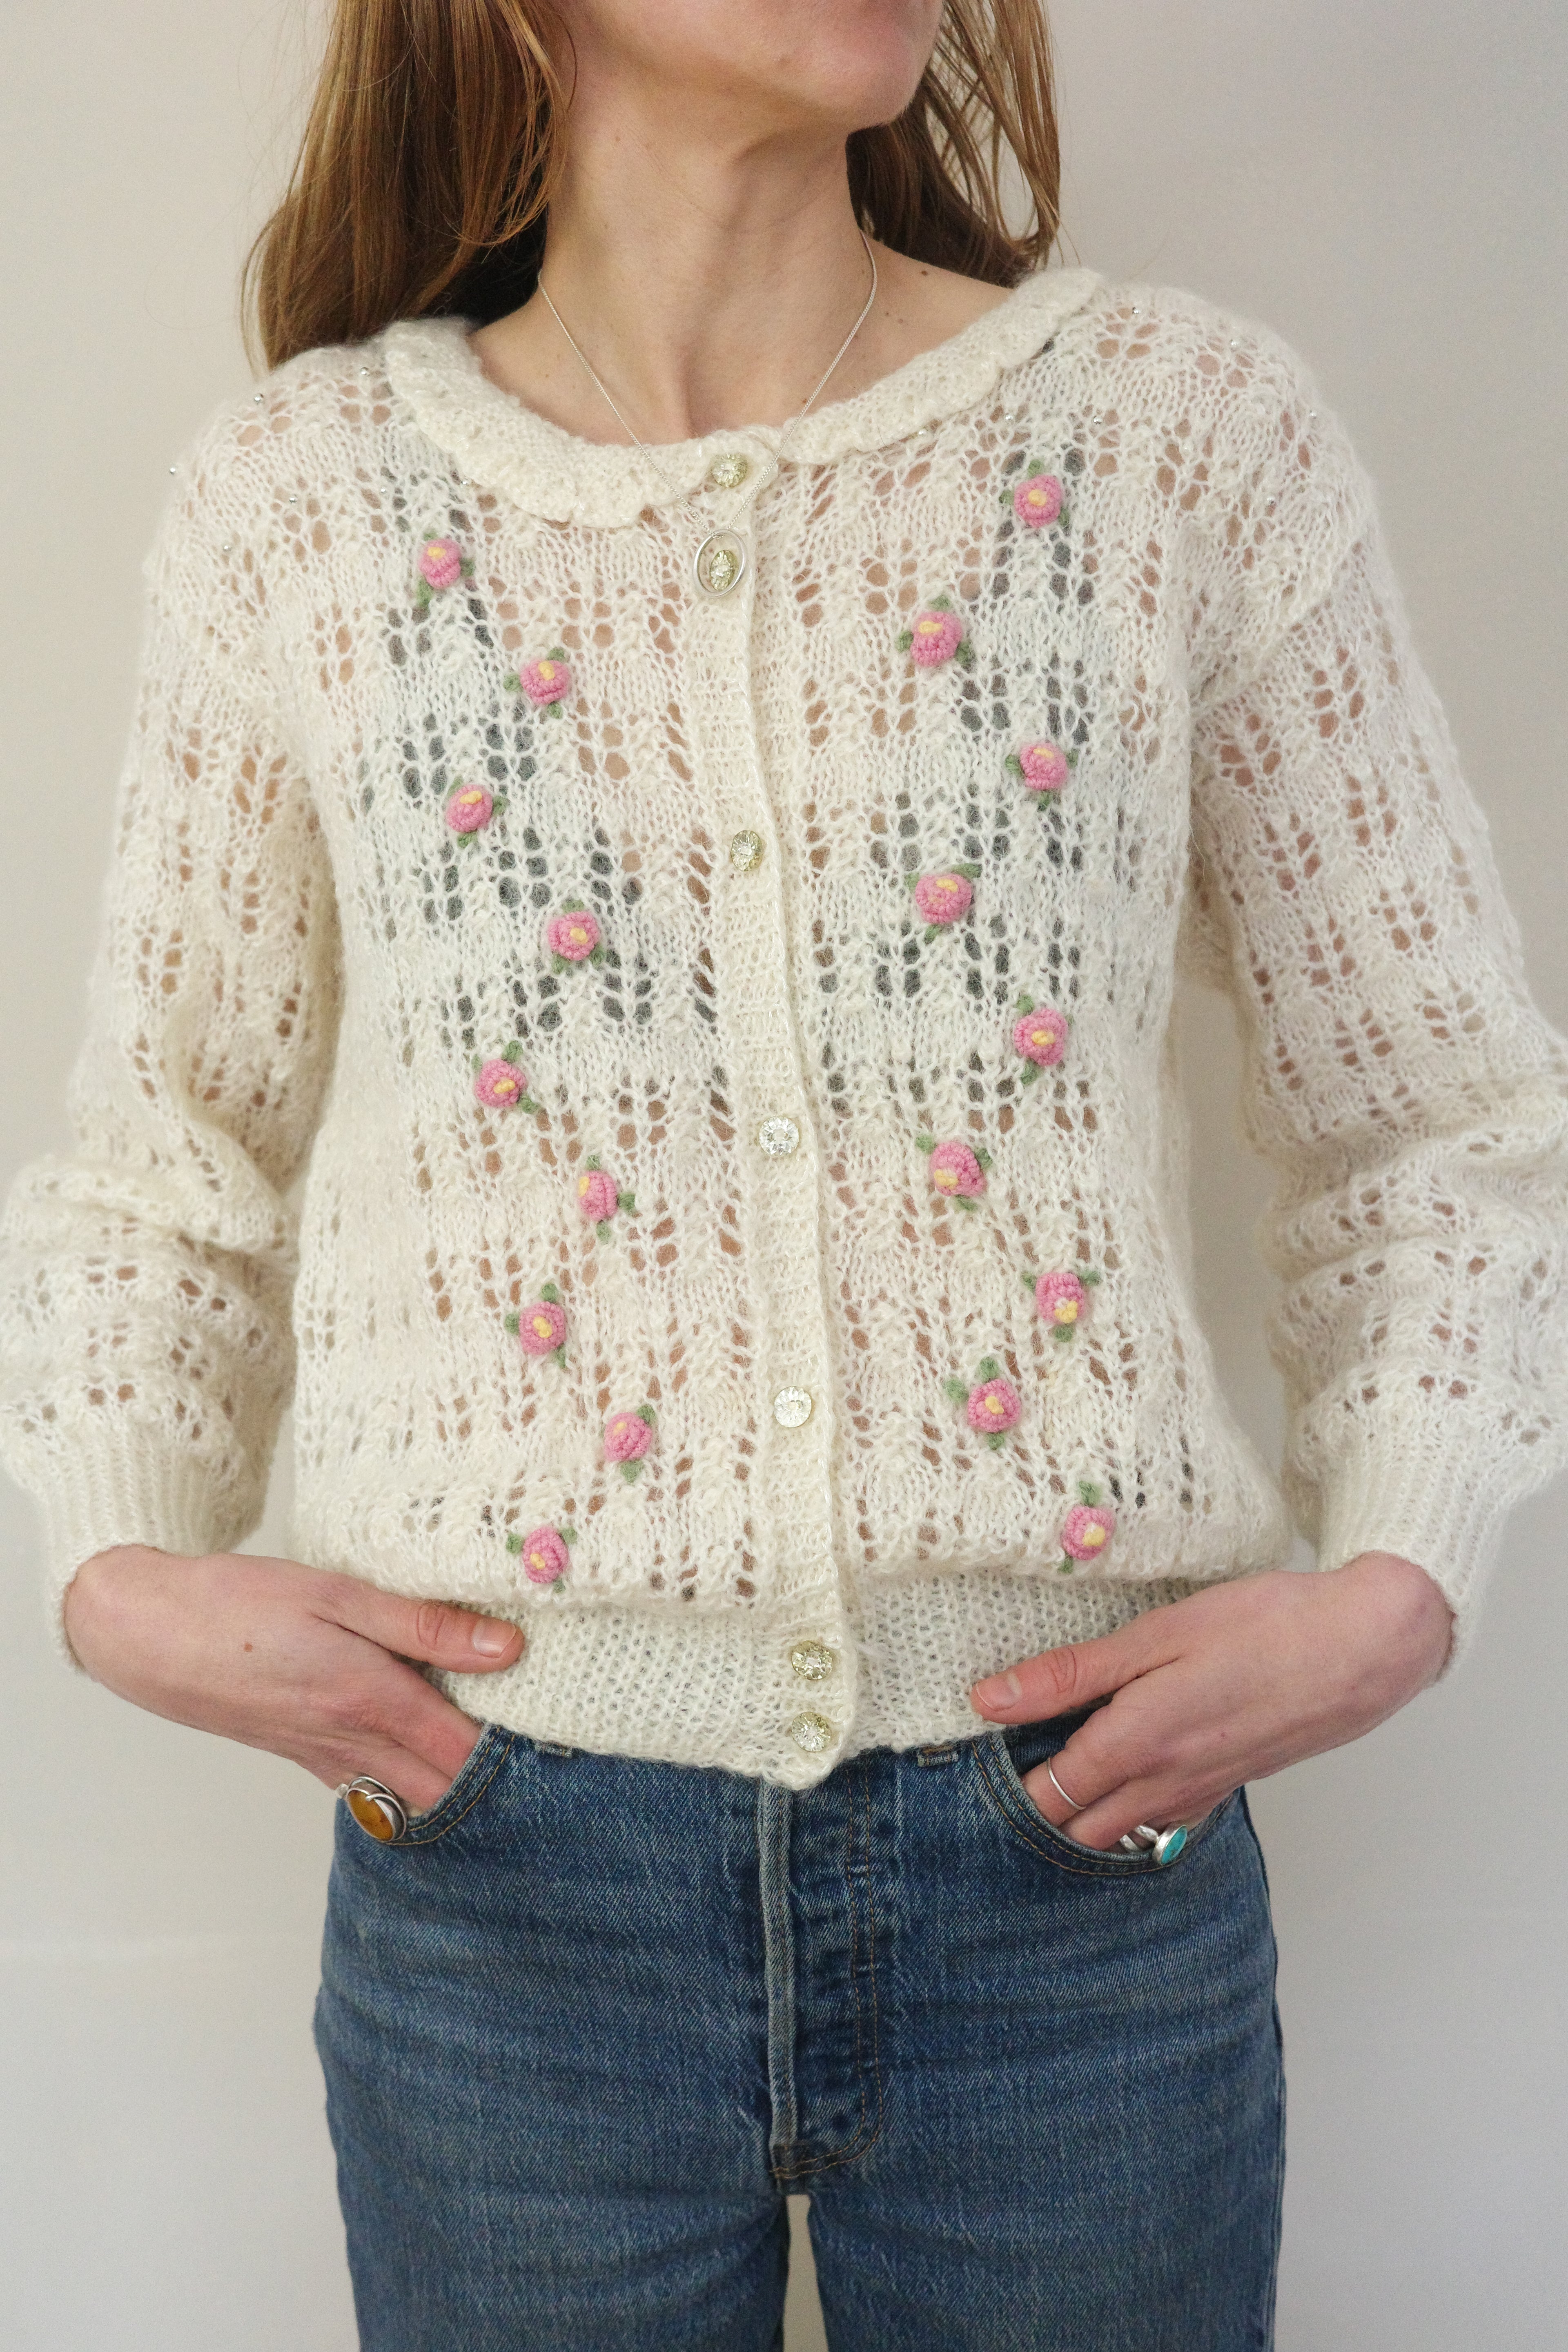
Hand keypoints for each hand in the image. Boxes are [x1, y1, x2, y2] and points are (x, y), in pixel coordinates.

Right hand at [64, 1545, 526, 1811]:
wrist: (148, 1635)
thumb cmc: (239, 1603)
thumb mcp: (339, 1593)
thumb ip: (425, 1624)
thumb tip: (506, 1647)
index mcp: (369, 1698)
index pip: (465, 1749)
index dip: (516, 1748)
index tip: (559, 1731)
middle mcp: (351, 1741)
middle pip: (444, 1787)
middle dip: (492, 1777)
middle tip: (537, 1743)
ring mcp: (322, 1755)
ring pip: (407, 1794)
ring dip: (449, 1781)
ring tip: (491, 1745)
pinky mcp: (299, 1755)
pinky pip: (367, 1785)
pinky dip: (403, 1778)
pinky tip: (419, 1750)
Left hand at [969, 1552, 1454, 1850]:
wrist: (1365, 1648)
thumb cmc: (1266, 1627)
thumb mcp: (1156, 1634)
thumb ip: (1071, 1673)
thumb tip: (990, 1700)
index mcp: (1137, 1742)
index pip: (1046, 1792)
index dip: (1005, 1783)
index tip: (975, 1763)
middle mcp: (1166, 1782)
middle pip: (1078, 1828)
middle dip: (1037, 1813)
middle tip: (1004, 1775)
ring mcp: (1203, 1791)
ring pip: (1122, 1833)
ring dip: (1083, 1819)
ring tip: (1053, 1779)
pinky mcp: (1231, 1784)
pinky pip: (1167, 1824)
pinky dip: (1134, 1818)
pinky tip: (1125, 1788)